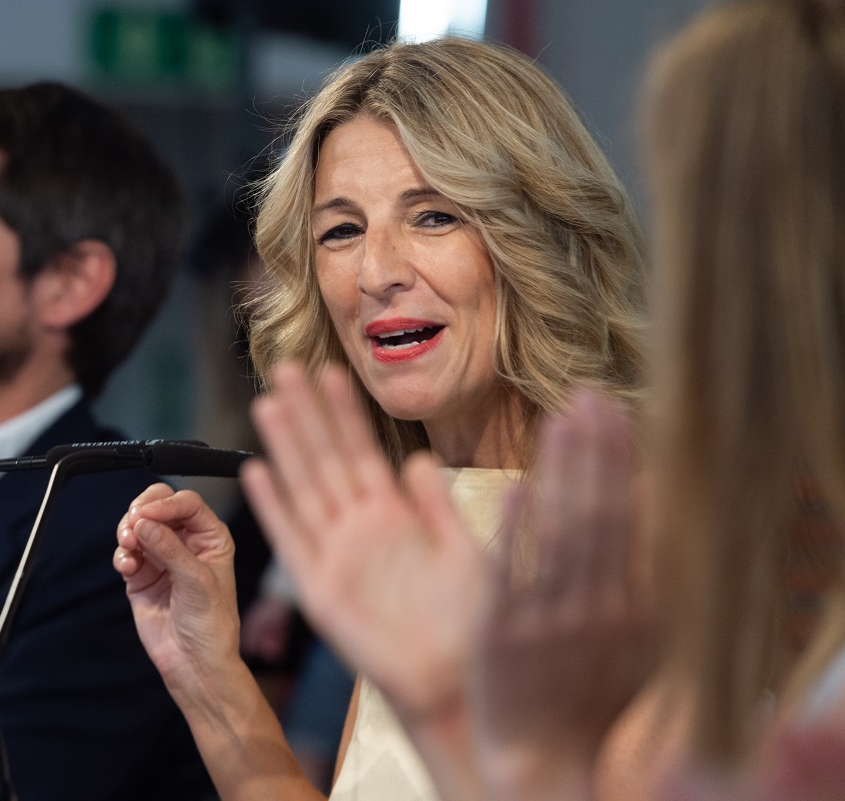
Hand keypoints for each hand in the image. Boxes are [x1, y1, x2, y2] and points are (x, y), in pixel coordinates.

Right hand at [113, 483, 242, 696]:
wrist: (194, 663)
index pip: (186, 503)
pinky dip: (122, 554)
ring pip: (138, 526)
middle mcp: (186, 542)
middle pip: (159, 506)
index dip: (165, 504)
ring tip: (129, 545)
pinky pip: (126, 552)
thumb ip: (170, 549)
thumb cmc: (211, 625)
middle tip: (132, 523)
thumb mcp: (197, 581)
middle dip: (142, 511)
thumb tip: (145, 522)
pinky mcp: (142, 575)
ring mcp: (162, 557)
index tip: (147, 514)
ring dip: (128, 531)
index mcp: (211, 537)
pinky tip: (127, 566)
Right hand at [240, 362, 484, 724]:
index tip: (332, 371)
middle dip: (308, 412)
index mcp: (395, 517)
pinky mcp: (320, 591)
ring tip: (270, 402)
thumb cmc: (469, 626)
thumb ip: (438, 507)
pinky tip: (258, 472)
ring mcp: (337, 556)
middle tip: (286, 366)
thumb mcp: (464, 554)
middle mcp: (360, 530)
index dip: (345, 412)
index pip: (363, 451)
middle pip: (326, 459)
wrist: (457, 686)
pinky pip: (294, 540)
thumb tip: (419, 459)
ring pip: (306, 488)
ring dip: (286, 445)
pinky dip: (274, 507)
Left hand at [471, 391, 652, 799]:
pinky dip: (521, 529)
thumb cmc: (591, 697)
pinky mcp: (506, 633)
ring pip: (560, 534)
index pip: (630, 519)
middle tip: (588, 396)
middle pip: (600, 515)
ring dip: (561, 474)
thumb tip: (650, 514)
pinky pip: (514, 572)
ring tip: (558, 420)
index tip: (617, 412)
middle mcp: (599, 608)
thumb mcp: (635, 642)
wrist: (546, 760)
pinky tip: (520, 485)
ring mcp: (552, 620)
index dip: (623, 464)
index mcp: (633, 607)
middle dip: (595, 453)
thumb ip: (641, 581)